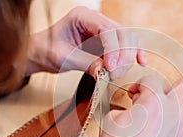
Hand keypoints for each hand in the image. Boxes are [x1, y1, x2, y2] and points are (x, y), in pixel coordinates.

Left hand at [26, 6, 146, 78]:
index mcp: (82, 16)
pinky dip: (133, 54)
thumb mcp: (63, 58)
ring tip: (119, 73)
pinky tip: (140, 62)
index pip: (107, 29)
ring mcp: (102, 30)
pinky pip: (125, 46)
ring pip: (127, 39)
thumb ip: (86, 63)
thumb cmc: (47, 51)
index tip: (111, 68)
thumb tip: (106, 72)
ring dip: (128, 57)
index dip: (113, 49)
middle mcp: (95, 20)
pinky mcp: (106, 42)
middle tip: (116, 73)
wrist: (41, 53)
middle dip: (123, 54)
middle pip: (122, 33)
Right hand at [95, 76, 182, 136]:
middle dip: (168, 88)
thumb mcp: (113, 118)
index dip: (140, 84)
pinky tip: (170, 131)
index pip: (152, 80)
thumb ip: (129, 106)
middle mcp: (173, 112)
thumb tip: (135, 105)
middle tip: (156, 97)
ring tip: (170, 109)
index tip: (136, 92)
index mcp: (153, 102)